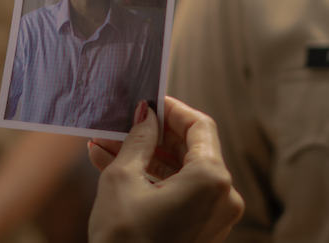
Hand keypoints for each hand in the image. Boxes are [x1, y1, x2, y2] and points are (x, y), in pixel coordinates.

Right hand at [87, 97, 243, 242]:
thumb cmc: (125, 239)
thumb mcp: (123, 178)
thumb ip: (139, 139)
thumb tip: (146, 114)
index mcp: (212, 179)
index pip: (199, 125)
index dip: (171, 109)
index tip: (147, 100)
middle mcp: (222, 197)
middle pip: (190, 148)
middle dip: (152, 134)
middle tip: (122, 122)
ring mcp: (213, 217)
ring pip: (180, 171)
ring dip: (145, 156)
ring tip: (106, 144)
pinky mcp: (200, 230)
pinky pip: (179, 193)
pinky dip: (151, 179)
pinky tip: (113, 166)